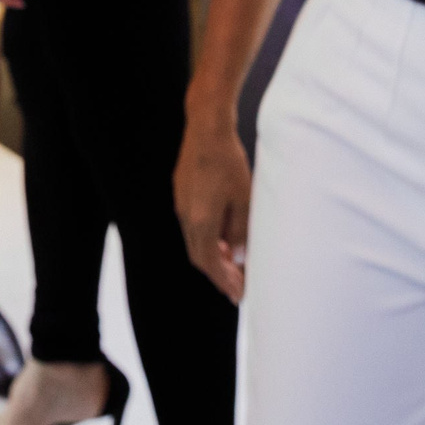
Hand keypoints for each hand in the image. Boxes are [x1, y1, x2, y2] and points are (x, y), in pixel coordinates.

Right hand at [173, 116, 252, 301]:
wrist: (206, 128)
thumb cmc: (229, 162)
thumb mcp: (244, 200)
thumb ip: (240, 233)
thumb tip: (237, 255)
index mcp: (201, 222)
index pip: (210, 263)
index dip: (224, 282)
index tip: (238, 295)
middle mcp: (186, 216)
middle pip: (199, 256)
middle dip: (218, 274)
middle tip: (236, 286)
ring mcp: (181, 203)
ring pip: (194, 240)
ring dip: (212, 255)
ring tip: (232, 263)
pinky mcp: (181, 191)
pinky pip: (192, 224)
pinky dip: (206, 238)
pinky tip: (222, 236)